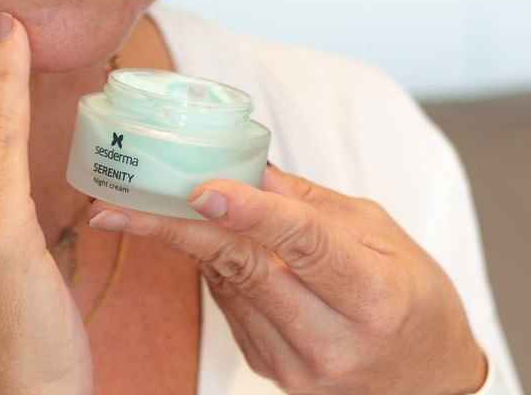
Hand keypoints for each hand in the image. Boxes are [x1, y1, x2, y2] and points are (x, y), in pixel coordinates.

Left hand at [89, 164, 485, 394]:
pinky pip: (227, 304)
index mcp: (373, 295)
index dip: (250, 212)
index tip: (201, 188)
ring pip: (224, 284)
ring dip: (178, 240)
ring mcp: (298, 365)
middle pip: (242, 268)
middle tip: (111, 205)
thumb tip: (248, 165)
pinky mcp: (272, 370)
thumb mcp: (380, 234)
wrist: (428, 381)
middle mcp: (333, 340)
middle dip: (171, 229)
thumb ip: (311, 203)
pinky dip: (208, 264)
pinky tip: (192, 234)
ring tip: (131, 203)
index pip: (302, 243)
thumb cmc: (412, 295)